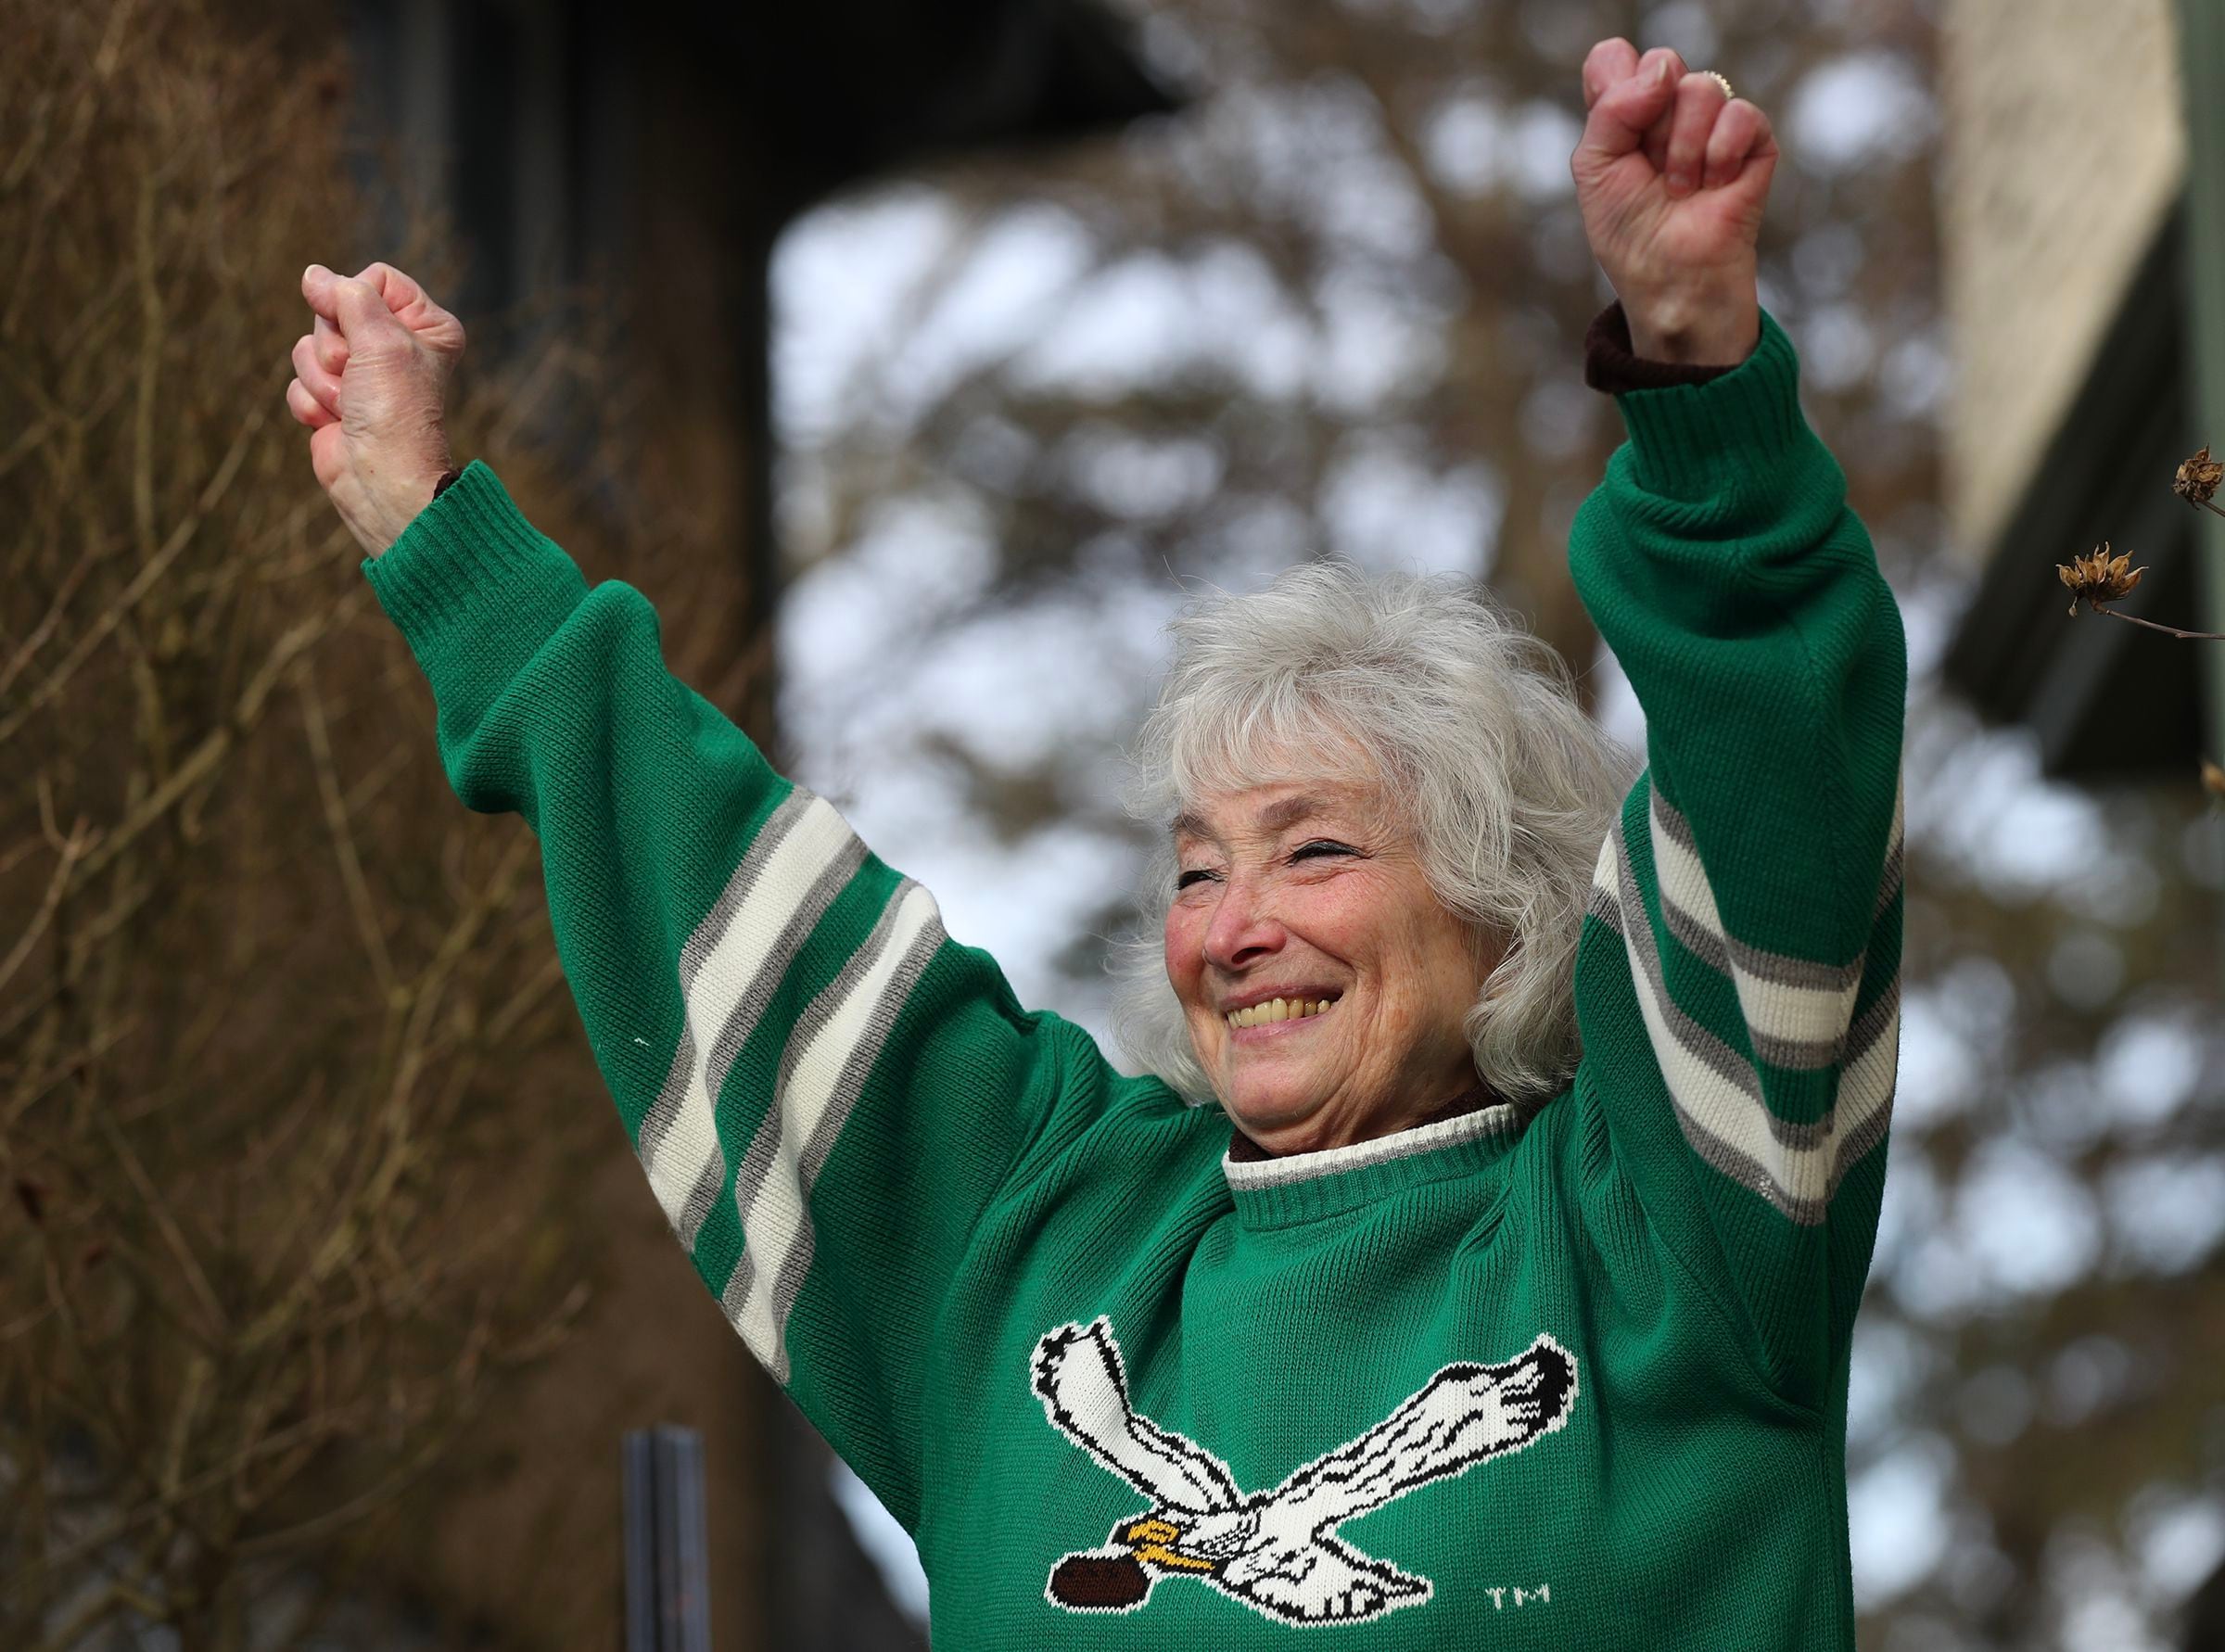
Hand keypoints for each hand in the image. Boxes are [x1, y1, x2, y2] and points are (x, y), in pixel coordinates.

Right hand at [287, 262, 464, 557]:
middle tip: (359, 377)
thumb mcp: (382, 339)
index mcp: (426, 325)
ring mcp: (362, 375)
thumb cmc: (395, 412)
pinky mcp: (334, 401)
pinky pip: (299, 381)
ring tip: (351, 406)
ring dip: (324, 379)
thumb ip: (349, 296)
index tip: (363, 332)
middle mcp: (395, 346)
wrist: (380, 479)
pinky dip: (313, 404)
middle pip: (335, 309)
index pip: (376, 278)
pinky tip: (338, 423)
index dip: (355, 300)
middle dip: (337, 346)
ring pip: (309, 346)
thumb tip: (314, 275)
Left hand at [1569, 41, 1776, 365]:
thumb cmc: (1629, 232)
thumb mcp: (1595, 167)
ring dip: (1684, 149)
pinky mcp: (1754, 142)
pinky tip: (1715, 186)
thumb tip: (1663, 70)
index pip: (1615, 58)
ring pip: (1701, 87)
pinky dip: (1721, 154)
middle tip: (1652, 170)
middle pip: (1663, 63)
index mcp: (1625, 111)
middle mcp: (1669, 109)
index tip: (1620, 131)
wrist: (1671, 279)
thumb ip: (1612, 108)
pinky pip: (1741, 113)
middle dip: (1651, 125)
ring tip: (1682, 189)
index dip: (1617, 84)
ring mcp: (1714, 122)